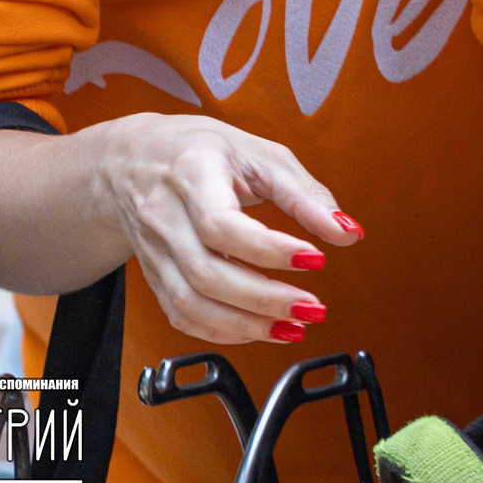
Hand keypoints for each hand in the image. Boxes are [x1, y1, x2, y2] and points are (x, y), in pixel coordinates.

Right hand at [89, 113, 357, 343]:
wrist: (134, 159)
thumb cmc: (203, 151)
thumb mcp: (261, 155)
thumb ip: (305, 194)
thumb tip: (348, 231)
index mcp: (192, 174)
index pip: (222, 224)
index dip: (270, 250)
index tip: (315, 259)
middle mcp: (163, 215)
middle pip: (207, 274)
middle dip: (265, 300)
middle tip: (312, 307)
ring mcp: (153, 250)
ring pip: (190, 304)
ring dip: (246, 326)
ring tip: (293, 327)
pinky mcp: (152, 275)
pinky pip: (181, 315)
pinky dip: (221, 331)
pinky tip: (258, 329)